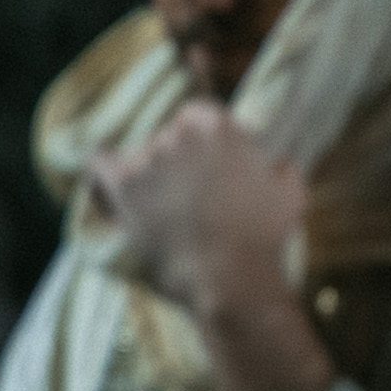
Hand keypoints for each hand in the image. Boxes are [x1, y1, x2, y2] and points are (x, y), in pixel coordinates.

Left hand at [91, 101, 305, 319]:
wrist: (226, 277)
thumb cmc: (263, 235)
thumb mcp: (291, 192)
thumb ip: (281, 167)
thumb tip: (277, 162)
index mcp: (219, 127)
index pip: (199, 113)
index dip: (205, 137)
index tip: (211, 160)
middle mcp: (178, 135)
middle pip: (170, 135)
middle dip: (180, 158)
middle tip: (192, 190)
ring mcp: (146, 160)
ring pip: (141, 155)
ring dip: (151, 173)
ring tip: (163, 204)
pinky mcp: (122, 187)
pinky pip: (99, 164)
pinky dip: (104, 170)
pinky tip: (111, 179)